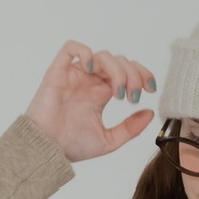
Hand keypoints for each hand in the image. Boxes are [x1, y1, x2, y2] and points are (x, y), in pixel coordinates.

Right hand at [24, 39, 156, 163]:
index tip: (150, 90)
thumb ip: (130, 128)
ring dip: (117, 70)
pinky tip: (92, 69)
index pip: (127, 72)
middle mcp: (89, 81)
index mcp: (101, 93)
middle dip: (133, 75)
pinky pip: (70, 48)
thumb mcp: (109, 140)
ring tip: (118, 92)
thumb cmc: (71, 146)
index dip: (142, 75)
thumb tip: (150, 113)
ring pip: (102, 55)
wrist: (47, 150)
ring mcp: (75, 75)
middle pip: (119, 61)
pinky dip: (85, 51)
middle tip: (133, 96)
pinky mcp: (58, 72)